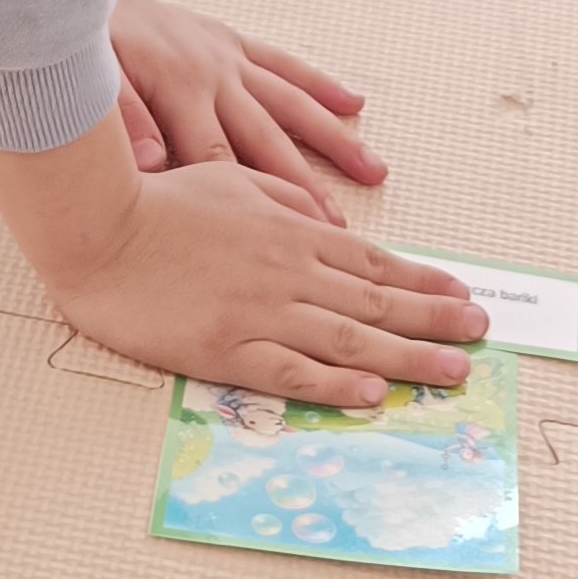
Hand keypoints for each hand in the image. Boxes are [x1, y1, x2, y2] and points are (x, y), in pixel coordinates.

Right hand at [0, 114, 486, 406]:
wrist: (96, 229)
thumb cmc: (154, 203)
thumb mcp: (229, 182)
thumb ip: (282, 199)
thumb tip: (326, 218)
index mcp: (289, 232)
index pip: (373, 263)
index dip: (423, 282)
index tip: (463, 295)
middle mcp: (287, 273)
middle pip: (376, 303)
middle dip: (436, 320)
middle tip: (481, 335)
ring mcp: (260, 313)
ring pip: (350, 341)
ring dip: (409, 358)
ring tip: (454, 371)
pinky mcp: (227, 350)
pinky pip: (293, 374)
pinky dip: (336, 387)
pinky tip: (373, 397)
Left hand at [110, 0, 385, 210]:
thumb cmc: (92, 43)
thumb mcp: (92, 82)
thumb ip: (125, 123)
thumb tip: (149, 166)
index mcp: (180, 91)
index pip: (219, 157)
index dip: (251, 197)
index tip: (284, 235)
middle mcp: (215, 76)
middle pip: (266, 140)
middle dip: (304, 184)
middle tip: (337, 226)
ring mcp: (229, 60)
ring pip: (291, 104)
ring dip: (332, 139)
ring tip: (372, 171)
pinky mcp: (234, 43)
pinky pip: (284, 66)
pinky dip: (320, 86)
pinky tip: (354, 105)